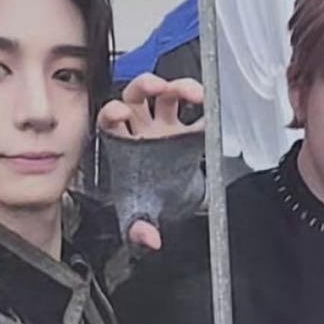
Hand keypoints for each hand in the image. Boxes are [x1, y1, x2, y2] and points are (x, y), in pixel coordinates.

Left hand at [97, 73, 204, 249]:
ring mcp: (167, 127)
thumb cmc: (146, 201)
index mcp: (124, 143)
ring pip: (167, 95)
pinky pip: (198, 114)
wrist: (169, 205)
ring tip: (195, 94)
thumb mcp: (139, 216)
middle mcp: (143, 129)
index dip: (113, 112)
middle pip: (138, 95)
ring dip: (179, 88)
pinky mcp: (190, 131)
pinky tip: (213, 111)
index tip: (122, 113)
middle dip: (146, 85)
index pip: (111, 119)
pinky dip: (207, 110)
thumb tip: (150, 238)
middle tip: (159, 87)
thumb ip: (139, 228)